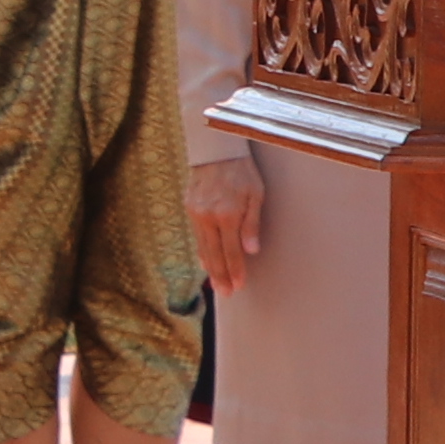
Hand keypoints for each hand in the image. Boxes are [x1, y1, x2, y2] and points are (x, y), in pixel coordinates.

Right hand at [188, 156, 265, 278]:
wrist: (215, 150)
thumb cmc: (242, 171)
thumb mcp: (255, 194)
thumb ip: (252, 224)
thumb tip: (251, 250)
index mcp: (226, 214)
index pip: (231, 251)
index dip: (235, 270)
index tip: (239, 286)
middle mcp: (208, 217)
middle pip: (214, 255)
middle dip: (221, 276)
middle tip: (226, 294)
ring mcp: (196, 214)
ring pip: (203, 248)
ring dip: (210, 269)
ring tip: (216, 285)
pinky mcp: (189, 209)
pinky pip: (197, 236)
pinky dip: (202, 252)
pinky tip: (206, 263)